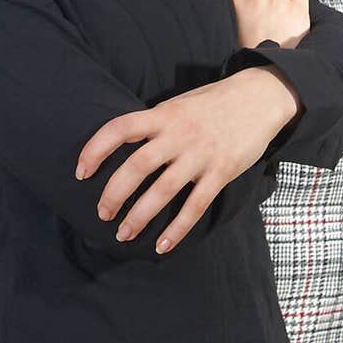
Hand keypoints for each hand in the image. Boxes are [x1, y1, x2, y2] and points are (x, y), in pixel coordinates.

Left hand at [75, 67, 300, 252]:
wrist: (261, 97)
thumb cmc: (215, 101)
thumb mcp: (180, 103)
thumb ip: (156, 123)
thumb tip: (125, 145)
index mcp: (164, 114)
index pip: (119, 129)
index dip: (95, 149)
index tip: (81, 171)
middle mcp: (179, 134)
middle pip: (136, 166)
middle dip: (113, 194)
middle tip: (102, 214)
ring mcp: (200, 154)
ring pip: (162, 191)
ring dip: (138, 216)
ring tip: (123, 233)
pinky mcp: (221, 172)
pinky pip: (194, 206)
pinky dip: (176, 229)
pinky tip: (162, 245)